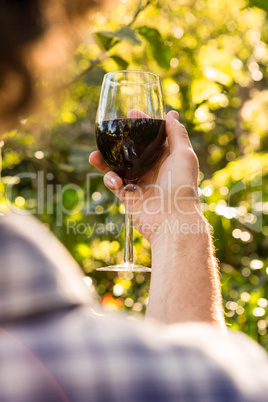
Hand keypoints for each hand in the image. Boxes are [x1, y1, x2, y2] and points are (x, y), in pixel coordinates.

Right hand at [89, 111, 199, 244]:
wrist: (172, 220)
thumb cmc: (182, 186)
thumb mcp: (184, 154)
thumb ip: (177, 134)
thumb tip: (172, 114)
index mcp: (166, 157)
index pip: (151, 137)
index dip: (141, 124)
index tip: (131, 113)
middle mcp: (153, 169)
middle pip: (131, 150)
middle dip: (119, 141)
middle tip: (108, 131)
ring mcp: (140, 183)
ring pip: (118, 167)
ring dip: (105, 161)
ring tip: (94, 156)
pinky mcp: (130, 197)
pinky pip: (115, 185)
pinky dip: (110, 180)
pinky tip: (113, 180)